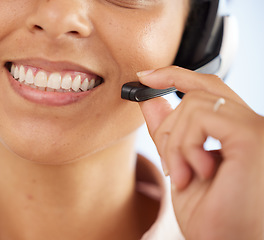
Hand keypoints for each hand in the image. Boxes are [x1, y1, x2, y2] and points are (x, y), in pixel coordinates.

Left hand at [137, 66, 263, 239]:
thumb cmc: (213, 218)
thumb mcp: (180, 167)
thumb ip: (167, 132)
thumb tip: (149, 100)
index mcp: (236, 132)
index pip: (207, 88)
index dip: (174, 75)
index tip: (144, 77)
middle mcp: (251, 124)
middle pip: (198, 92)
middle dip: (169, 126)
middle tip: (172, 166)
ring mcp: (254, 127)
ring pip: (193, 105)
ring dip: (175, 143)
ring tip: (184, 176)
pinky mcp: (251, 134)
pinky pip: (200, 116)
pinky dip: (185, 145)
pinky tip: (196, 172)